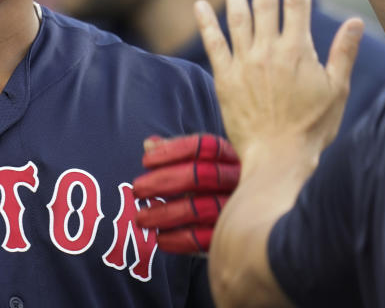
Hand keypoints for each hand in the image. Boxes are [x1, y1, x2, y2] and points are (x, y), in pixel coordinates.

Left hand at [132, 133, 239, 253]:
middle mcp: (238, 179)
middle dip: (164, 181)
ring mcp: (239, 208)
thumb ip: (172, 153)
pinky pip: (207, 238)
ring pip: (202, 208)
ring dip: (166, 213)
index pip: (205, 146)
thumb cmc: (211, 186)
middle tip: (137, 189)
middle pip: (202, 175)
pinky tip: (160, 239)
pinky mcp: (232, 235)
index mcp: (229, 157)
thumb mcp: (195, 165)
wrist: (247, 222)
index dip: (174, 151)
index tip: (146, 160)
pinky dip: (180, 239)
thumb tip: (149, 144)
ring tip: (140, 218)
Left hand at [195, 0, 363, 167]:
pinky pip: (213, 44)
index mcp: (297, 51)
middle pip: (265, 4)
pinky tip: (200, 5)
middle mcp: (268, 51)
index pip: (297, 5)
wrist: (277, 157)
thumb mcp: (336, 90)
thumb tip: (356, 22)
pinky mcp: (224, 78)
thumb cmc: (311, 127)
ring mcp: (243, 63)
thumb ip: (342, 54)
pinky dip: (205, 23)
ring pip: (237, 18)